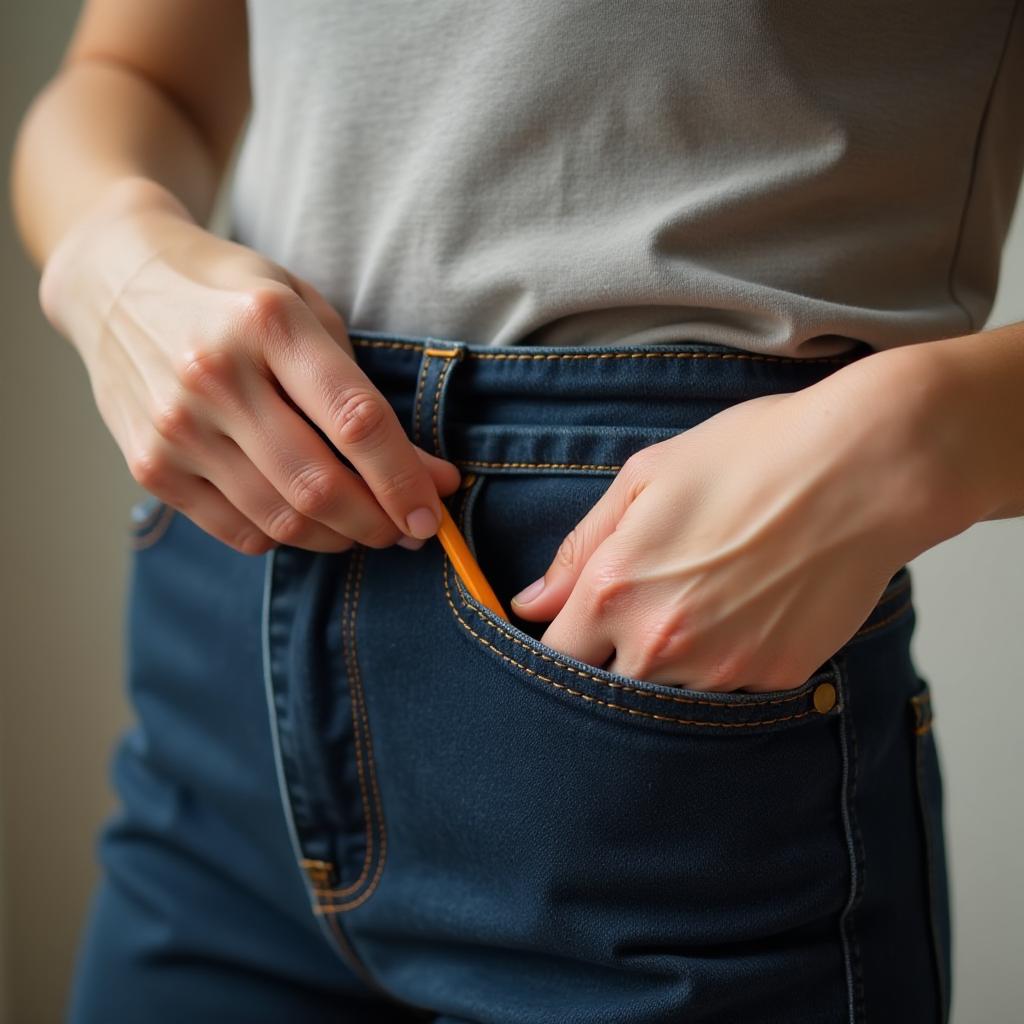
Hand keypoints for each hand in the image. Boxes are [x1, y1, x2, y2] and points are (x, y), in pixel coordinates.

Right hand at [39, 177, 460, 554]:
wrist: (115, 281)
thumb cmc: (232, 296)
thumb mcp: (305, 309)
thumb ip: (362, 391)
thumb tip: (426, 477)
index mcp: (267, 323)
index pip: (356, 421)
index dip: (404, 478)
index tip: (434, 509)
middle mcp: (214, 376)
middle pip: (319, 484)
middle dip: (379, 521)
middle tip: (410, 528)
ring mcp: (174, 427)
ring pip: (281, 519)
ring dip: (340, 537)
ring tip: (367, 528)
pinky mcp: (148, 466)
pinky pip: (237, 531)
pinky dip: (288, 537)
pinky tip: (308, 520)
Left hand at [509, 351, 958, 692]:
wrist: (862, 468)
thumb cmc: (751, 456)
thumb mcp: (646, 477)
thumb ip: (580, 548)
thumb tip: (532, 603)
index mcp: (615, 589)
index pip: (556, 655)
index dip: (564, 642)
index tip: (578, 628)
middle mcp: (661, 642)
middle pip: (607, 690)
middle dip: (612, 661)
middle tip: (644, 613)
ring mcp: (722, 668)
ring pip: (668, 697)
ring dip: (670, 667)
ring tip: (704, 604)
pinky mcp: (775, 677)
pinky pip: (729, 690)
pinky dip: (725, 664)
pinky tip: (747, 612)